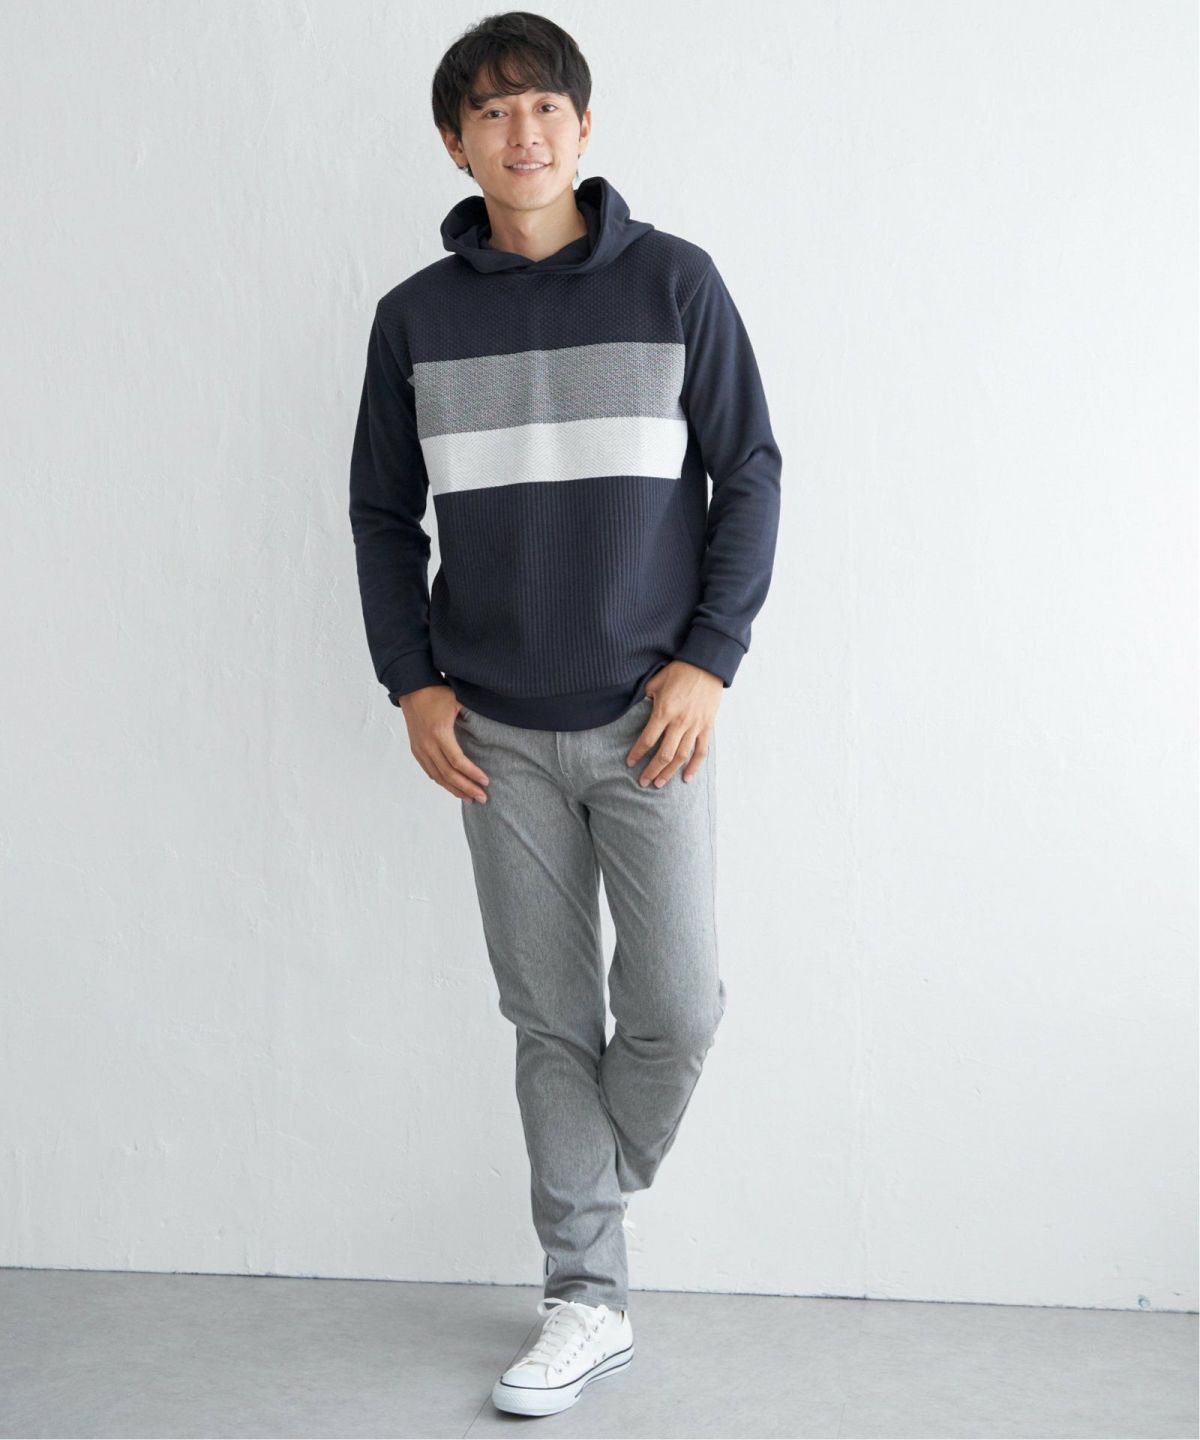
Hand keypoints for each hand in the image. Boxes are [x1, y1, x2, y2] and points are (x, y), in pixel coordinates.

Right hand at [398, 684, 489, 802]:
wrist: (411, 689)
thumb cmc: (437, 694)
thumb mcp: (458, 700)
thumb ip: (473, 714)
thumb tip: (497, 720)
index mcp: (439, 733)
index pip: (457, 761)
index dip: (472, 773)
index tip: (486, 781)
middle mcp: (427, 744)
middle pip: (448, 774)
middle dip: (466, 788)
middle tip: (482, 798)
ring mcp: (420, 749)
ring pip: (438, 777)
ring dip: (454, 790)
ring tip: (470, 798)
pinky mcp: (416, 750)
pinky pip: (430, 772)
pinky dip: (442, 782)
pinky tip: (453, 788)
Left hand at [626, 661, 721, 786]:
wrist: (707, 665)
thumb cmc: (680, 671)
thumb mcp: (657, 681)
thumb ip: (647, 697)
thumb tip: (641, 706)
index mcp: (664, 711)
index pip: (647, 739)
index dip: (637, 753)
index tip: (630, 763)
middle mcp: (679, 722)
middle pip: (664, 754)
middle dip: (652, 770)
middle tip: (643, 782)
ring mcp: (695, 726)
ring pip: (681, 756)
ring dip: (669, 772)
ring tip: (659, 783)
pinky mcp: (707, 726)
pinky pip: (701, 751)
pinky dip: (694, 766)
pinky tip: (686, 778)